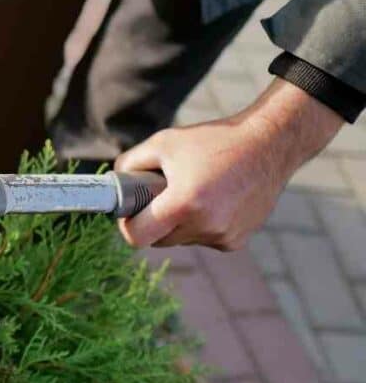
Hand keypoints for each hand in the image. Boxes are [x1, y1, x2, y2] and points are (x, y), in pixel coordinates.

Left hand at [115, 79, 343, 249]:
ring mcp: (223, 237)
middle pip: (158, 239)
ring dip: (178, 223)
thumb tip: (113, 183)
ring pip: (181, 239)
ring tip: (193, 191)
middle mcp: (205, 226)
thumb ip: (130, 164)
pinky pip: (203, 239)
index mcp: (184, 203)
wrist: (270, 145)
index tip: (129, 212)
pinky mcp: (236, 241)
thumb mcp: (163, 143)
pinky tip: (214, 200)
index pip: (137, 237)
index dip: (127, 225)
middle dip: (153, 221)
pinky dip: (200, 225)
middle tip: (161, 195)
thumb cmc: (213, 141)